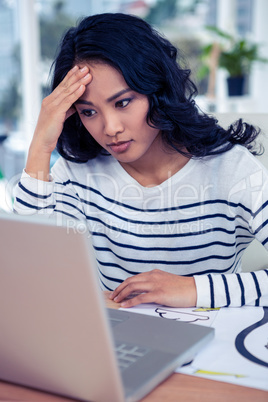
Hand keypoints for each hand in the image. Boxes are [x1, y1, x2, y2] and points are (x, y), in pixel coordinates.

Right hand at [26, 65, 91, 179]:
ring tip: (88, 74)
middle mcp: (50, 100)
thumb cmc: (51, 132)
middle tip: (86, 66)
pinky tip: (83, 87)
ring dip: (79, 81)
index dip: (71, 76)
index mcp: (50, 101)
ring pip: (67, 91)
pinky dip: (76, 93)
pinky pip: (68, 101)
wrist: (42, 142)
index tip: (79, 68)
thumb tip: (75, 105)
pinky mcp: (56, 112)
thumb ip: (66, 110)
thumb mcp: (60, 118)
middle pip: (65, 85)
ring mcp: (52, 106)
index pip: (62, 86)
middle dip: (76, 75)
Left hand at [109, 269, 196, 307]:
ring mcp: (155, 284)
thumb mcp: (165, 282)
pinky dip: (131, 302)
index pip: (134, 278)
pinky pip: (140, 297)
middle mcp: (153, 276)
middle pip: (130, 281)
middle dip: (119, 289)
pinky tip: (125, 305)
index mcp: (154, 273)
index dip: (124, 284)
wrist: (195, 289)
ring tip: (116, 300)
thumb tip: (143, 292)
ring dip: (122, 294)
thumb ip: (154, 284)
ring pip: (133, 287)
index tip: (118, 290)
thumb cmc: (182, 288)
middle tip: (113, 296)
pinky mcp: (159, 294)